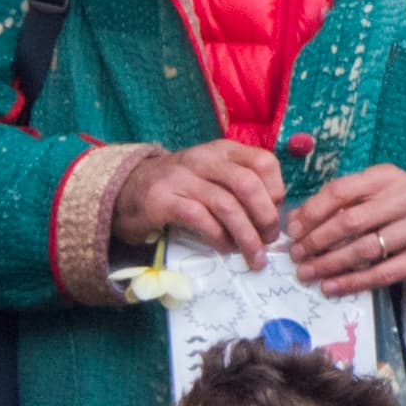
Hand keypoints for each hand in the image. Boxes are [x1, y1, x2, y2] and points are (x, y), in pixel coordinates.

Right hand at [113, 141, 283, 269]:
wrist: (128, 190)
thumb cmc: (179, 189)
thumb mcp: (212, 177)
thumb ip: (239, 188)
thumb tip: (271, 218)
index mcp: (223, 151)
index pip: (263, 162)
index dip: (276, 191)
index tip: (274, 215)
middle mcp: (204, 159)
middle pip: (247, 184)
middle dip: (265, 217)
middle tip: (268, 241)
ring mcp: (182, 178)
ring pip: (226, 205)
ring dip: (245, 235)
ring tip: (253, 255)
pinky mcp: (163, 200)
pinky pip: (199, 218)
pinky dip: (217, 237)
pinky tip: (224, 248)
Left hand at [287, 165, 405, 295]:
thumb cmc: (404, 209)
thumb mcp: (377, 194)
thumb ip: (340, 204)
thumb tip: (295, 221)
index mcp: (386, 177)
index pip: (339, 191)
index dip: (311, 213)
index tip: (292, 232)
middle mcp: (405, 198)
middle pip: (350, 221)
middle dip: (316, 242)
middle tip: (297, 257)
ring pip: (365, 249)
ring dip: (330, 264)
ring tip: (307, 274)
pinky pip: (382, 273)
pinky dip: (352, 282)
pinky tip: (331, 287)